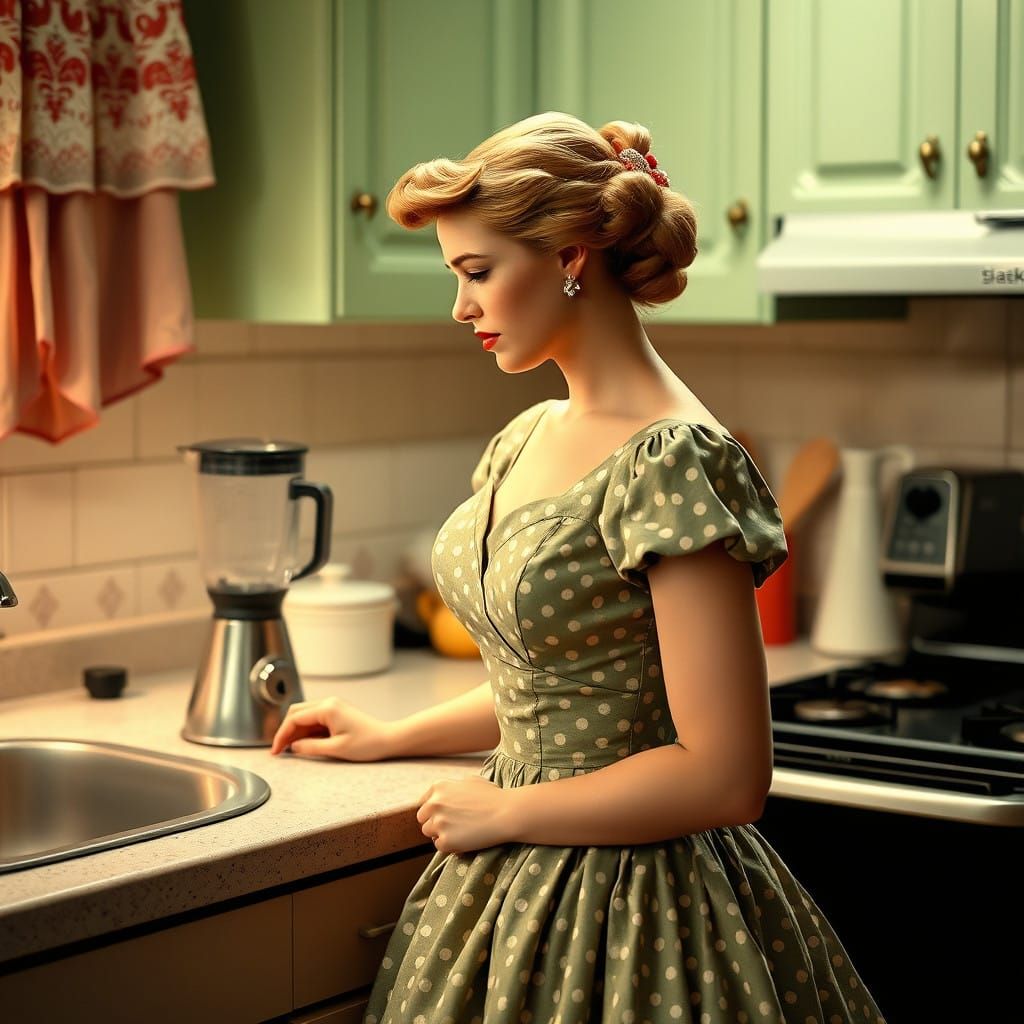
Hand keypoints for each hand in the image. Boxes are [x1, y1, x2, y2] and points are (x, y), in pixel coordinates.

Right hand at [270, 697, 395, 760]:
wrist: (389, 739)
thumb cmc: (368, 743)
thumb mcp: (336, 749)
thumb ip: (310, 747)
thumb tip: (293, 747)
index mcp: (327, 708)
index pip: (294, 719)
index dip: (281, 735)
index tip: (276, 751)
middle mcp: (329, 703)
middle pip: (296, 713)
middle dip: (285, 731)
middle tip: (279, 750)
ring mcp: (333, 706)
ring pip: (305, 715)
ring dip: (295, 731)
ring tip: (289, 750)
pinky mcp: (337, 713)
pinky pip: (315, 719)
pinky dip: (306, 730)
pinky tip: (303, 744)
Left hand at [415, 776, 517, 854]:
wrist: (506, 813)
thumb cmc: (493, 796)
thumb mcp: (470, 781)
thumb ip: (453, 787)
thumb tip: (445, 795)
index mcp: (439, 787)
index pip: (424, 803)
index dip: (434, 811)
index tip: (444, 815)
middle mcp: (434, 803)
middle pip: (423, 818)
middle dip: (435, 822)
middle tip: (453, 825)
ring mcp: (438, 822)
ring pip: (429, 833)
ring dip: (442, 834)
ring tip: (461, 832)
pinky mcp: (445, 840)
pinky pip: (440, 846)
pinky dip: (450, 846)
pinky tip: (465, 839)